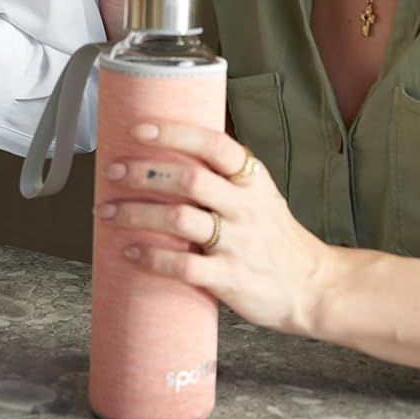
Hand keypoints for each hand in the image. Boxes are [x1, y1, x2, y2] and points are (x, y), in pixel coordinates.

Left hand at [96, 119, 329, 334]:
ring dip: (136, 213)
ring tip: (107, 212)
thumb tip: (167, 157)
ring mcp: (239, 242)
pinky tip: (131, 252)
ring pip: (180, 219)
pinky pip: (184, 265)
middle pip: (189, 178)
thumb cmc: (277, 240)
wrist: (312, 287)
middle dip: (143, 172)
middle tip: (112, 171)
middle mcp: (246, 206)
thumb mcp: (261, 196)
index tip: (138, 130)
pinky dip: (152, 257)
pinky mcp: (231, 278)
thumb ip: (223, 178)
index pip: (213, 144)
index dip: (174, 134)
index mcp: (252, 180)